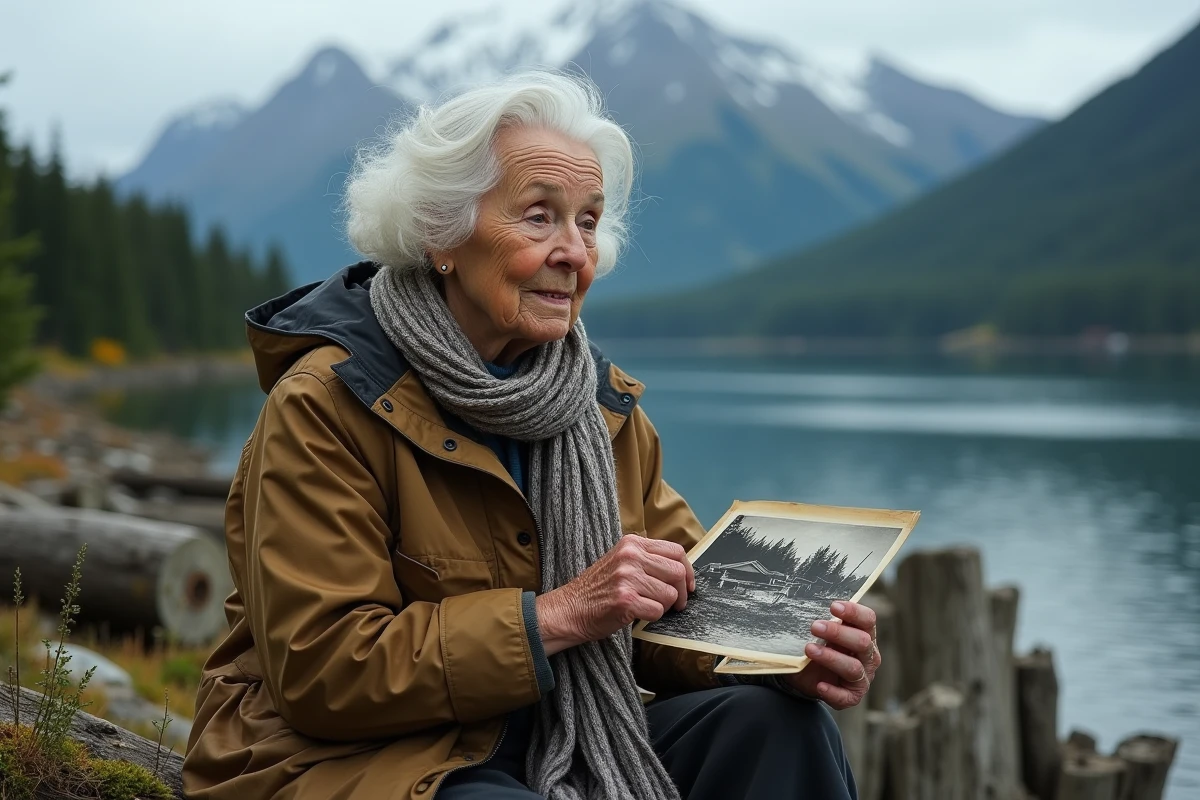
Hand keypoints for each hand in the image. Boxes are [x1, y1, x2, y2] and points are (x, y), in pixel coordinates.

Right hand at [535, 534, 694, 655]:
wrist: (569, 609)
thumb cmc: (597, 589)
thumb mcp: (621, 562)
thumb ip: (647, 560)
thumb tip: (681, 571)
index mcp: (632, 543)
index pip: (676, 551)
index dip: (688, 570)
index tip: (688, 584)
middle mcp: (630, 556)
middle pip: (677, 571)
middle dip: (681, 592)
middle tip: (675, 603)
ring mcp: (627, 578)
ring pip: (669, 594)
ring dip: (664, 606)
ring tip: (648, 607)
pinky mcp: (626, 601)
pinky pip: (657, 611)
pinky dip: (652, 618)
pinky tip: (637, 615)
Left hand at [787, 600, 878, 709]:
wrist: (805, 674)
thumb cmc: (817, 645)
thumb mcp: (820, 631)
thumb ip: (822, 620)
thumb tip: (806, 603)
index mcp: (865, 634)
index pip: (868, 620)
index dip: (854, 612)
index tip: (833, 607)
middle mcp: (868, 656)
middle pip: (863, 642)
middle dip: (838, 633)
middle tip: (815, 626)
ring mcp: (862, 678)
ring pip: (853, 668)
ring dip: (831, 658)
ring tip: (809, 649)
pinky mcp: (851, 696)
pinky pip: (845, 697)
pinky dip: (832, 691)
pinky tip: (819, 685)